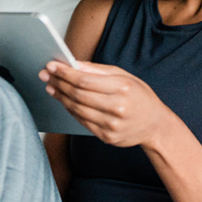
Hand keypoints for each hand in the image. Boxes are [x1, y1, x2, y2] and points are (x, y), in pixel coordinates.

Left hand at [39, 61, 176, 147]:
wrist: (155, 125)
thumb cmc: (140, 97)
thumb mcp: (125, 77)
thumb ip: (99, 71)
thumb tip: (74, 64)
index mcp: (123, 88)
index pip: (85, 80)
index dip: (65, 73)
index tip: (52, 66)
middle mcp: (118, 108)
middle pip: (78, 95)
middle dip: (59, 83)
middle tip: (46, 75)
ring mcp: (112, 125)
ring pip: (77, 109)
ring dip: (61, 97)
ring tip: (51, 87)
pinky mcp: (107, 137)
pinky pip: (82, 121)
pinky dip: (70, 110)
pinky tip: (64, 101)